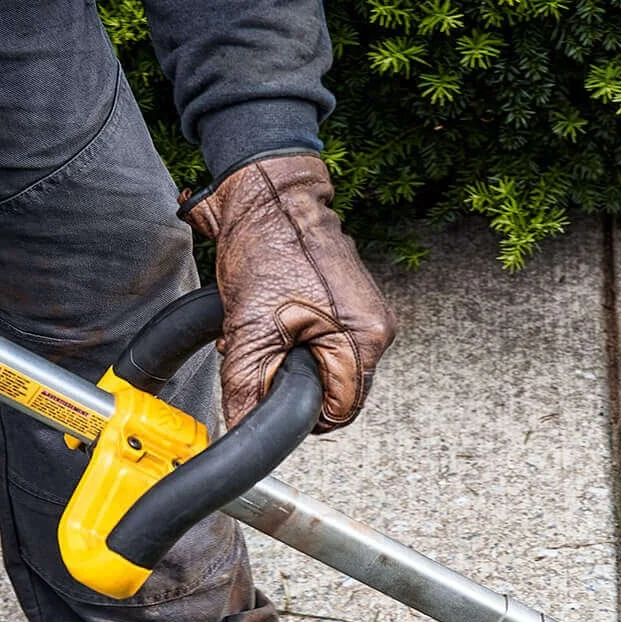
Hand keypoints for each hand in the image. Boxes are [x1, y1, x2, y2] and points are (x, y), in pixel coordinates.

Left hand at [181, 153, 395, 431]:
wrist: (270, 195)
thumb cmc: (265, 247)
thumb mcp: (249, 329)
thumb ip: (247, 386)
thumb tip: (242, 425)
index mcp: (365, 339)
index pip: (341, 411)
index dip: (303, 412)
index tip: (272, 393)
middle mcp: (379, 328)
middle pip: (338, 388)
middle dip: (296, 379)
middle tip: (263, 351)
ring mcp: (371, 312)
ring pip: (332, 364)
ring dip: (297, 358)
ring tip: (269, 328)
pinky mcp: (357, 299)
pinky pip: (333, 338)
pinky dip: (304, 337)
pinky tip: (280, 316)